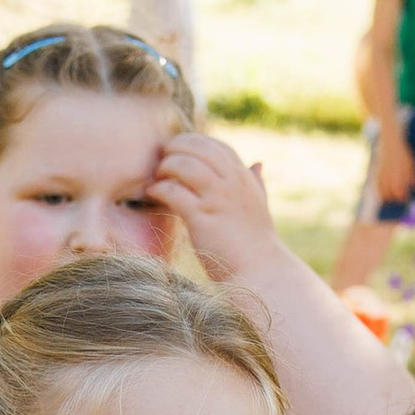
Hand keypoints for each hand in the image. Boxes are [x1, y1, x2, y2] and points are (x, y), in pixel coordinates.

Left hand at [150, 129, 281, 279]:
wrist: (260, 271)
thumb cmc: (255, 241)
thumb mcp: (259, 204)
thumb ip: (255, 182)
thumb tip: (258, 163)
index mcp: (242, 176)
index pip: (214, 145)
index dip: (192, 143)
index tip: (177, 154)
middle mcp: (231, 181)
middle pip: (196, 147)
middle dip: (174, 150)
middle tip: (162, 163)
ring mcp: (217, 198)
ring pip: (183, 164)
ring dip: (165, 167)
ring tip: (158, 178)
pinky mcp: (201, 217)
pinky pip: (173, 191)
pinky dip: (159, 189)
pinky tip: (154, 194)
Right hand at [371, 121, 414, 205]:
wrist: (390, 142)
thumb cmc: (403, 153)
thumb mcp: (411, 163)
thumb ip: (412, 176)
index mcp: (400, 172)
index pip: (400, 190)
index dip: (403, 197)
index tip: (406, 199)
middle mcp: (391, 174)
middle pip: (392, 193)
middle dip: (396, 199)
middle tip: (400, 201)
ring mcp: (383, 173)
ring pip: (383, 191)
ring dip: (387, 197)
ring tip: (392, 199)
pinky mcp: (378, 172)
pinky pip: (377, 186)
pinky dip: (380, 191)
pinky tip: (384, 193)